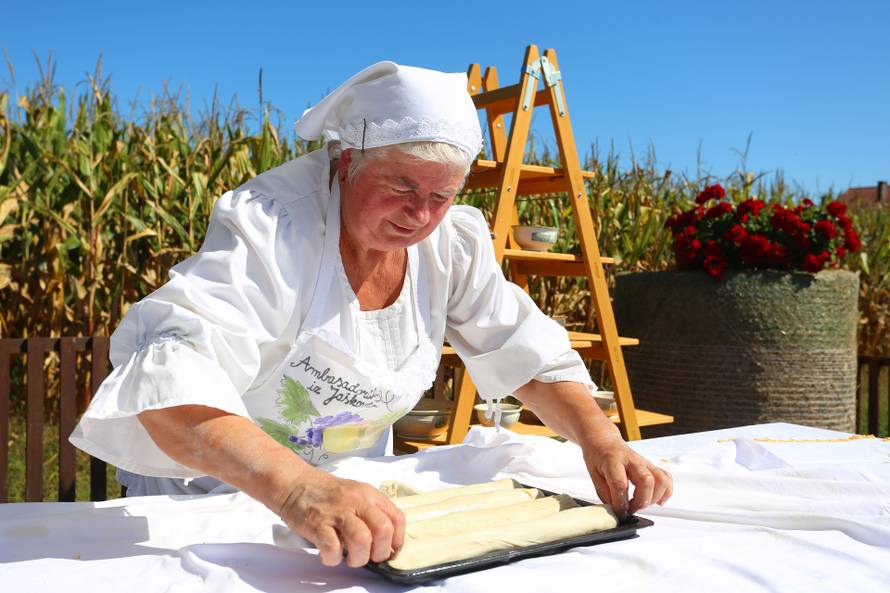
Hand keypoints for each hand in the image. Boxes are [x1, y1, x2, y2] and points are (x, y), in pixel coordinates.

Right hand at [277, 468, 405, 566]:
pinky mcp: (317, 524)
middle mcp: (356, 501)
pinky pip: (332, 548)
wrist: (295, 483)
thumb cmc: (327, 493)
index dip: (397, 540)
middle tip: (369, 557)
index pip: (396, 518)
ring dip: (358, 558)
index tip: (390, 550)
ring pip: (362, 540)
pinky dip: (333, 559)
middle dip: (380, 552)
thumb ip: (371, 511)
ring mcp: (336, 512)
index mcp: (368, 494)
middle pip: (383, 530)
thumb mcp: (356, 493)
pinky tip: (330, 555)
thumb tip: (385, 540)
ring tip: (350, 559)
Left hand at [581, 434, 672, 519]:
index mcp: (613, 460)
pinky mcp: (651, 466)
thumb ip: (604, 493)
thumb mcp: (593, 474)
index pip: (620, 483)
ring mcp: (644, 462)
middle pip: (646, 481)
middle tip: (630, 509)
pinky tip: (657, 501)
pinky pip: (666, 478)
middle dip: (640, 501)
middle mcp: (632, 459)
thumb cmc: (598, 455)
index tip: (619, 513)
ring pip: (661, 480)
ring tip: (641, 504)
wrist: (604, 440)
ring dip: (654, 498)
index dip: (621, 502)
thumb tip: (616, 510)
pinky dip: (666, 492)